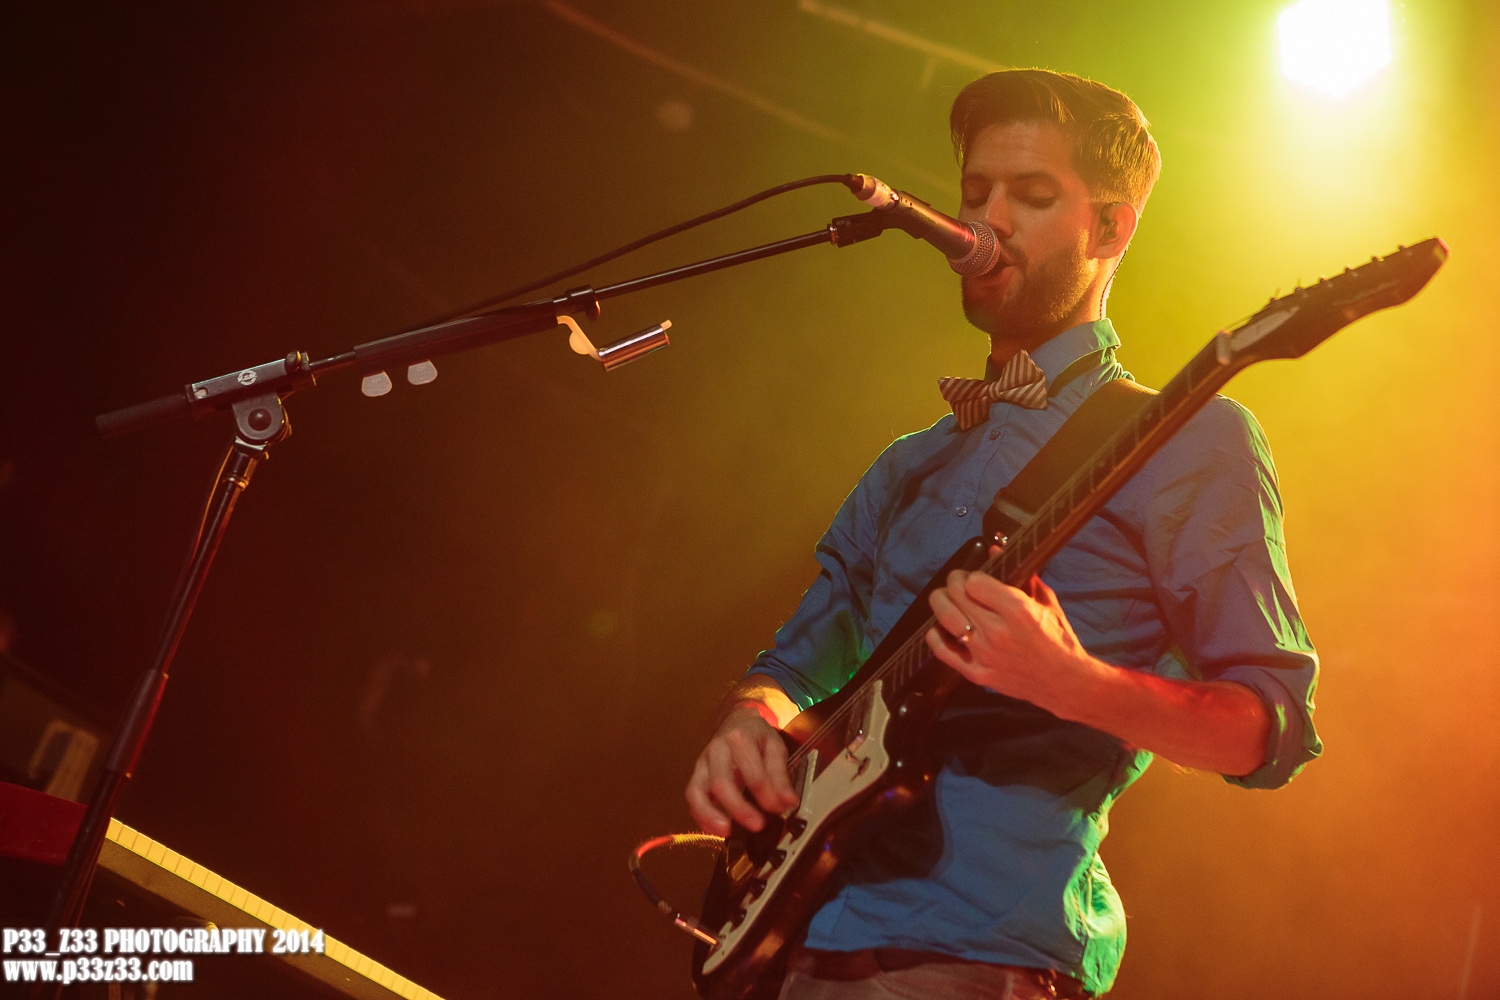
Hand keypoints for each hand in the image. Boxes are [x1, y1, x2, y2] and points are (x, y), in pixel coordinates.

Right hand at [685, 705, 799, 836]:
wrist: (736, 723)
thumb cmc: (755, 736)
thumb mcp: (774, 748)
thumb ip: (780, 775)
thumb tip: (788, 801)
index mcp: (739, 739)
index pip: (753, 772)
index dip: (766, 795)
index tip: (780, 809)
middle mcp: (716, 750)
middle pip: (721, 782)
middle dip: (738, 807)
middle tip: (757, 825)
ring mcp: (703, 764)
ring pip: (697, 791)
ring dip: (709, 815)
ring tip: (726, 831)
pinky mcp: (696, 776)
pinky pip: (692, 798)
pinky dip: (701, 816)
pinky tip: (716, 828)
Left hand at [924, 570, 1103, 717]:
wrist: (1066, 682)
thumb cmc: (1059, 640)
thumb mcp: (1047, 603)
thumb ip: (1022, 576)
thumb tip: (996, 549)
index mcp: (1018, 611)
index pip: (974, 582)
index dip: (972, 576)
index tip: (976, 578)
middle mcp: (998, 631)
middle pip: (956, 595)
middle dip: (953, 582)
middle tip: (957, 582)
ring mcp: (985, 654)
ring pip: (945, 619)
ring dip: (940, 603)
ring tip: (945, 599)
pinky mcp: (978, 674)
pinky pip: (944, 652)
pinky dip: (935, 637)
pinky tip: (938, 629)